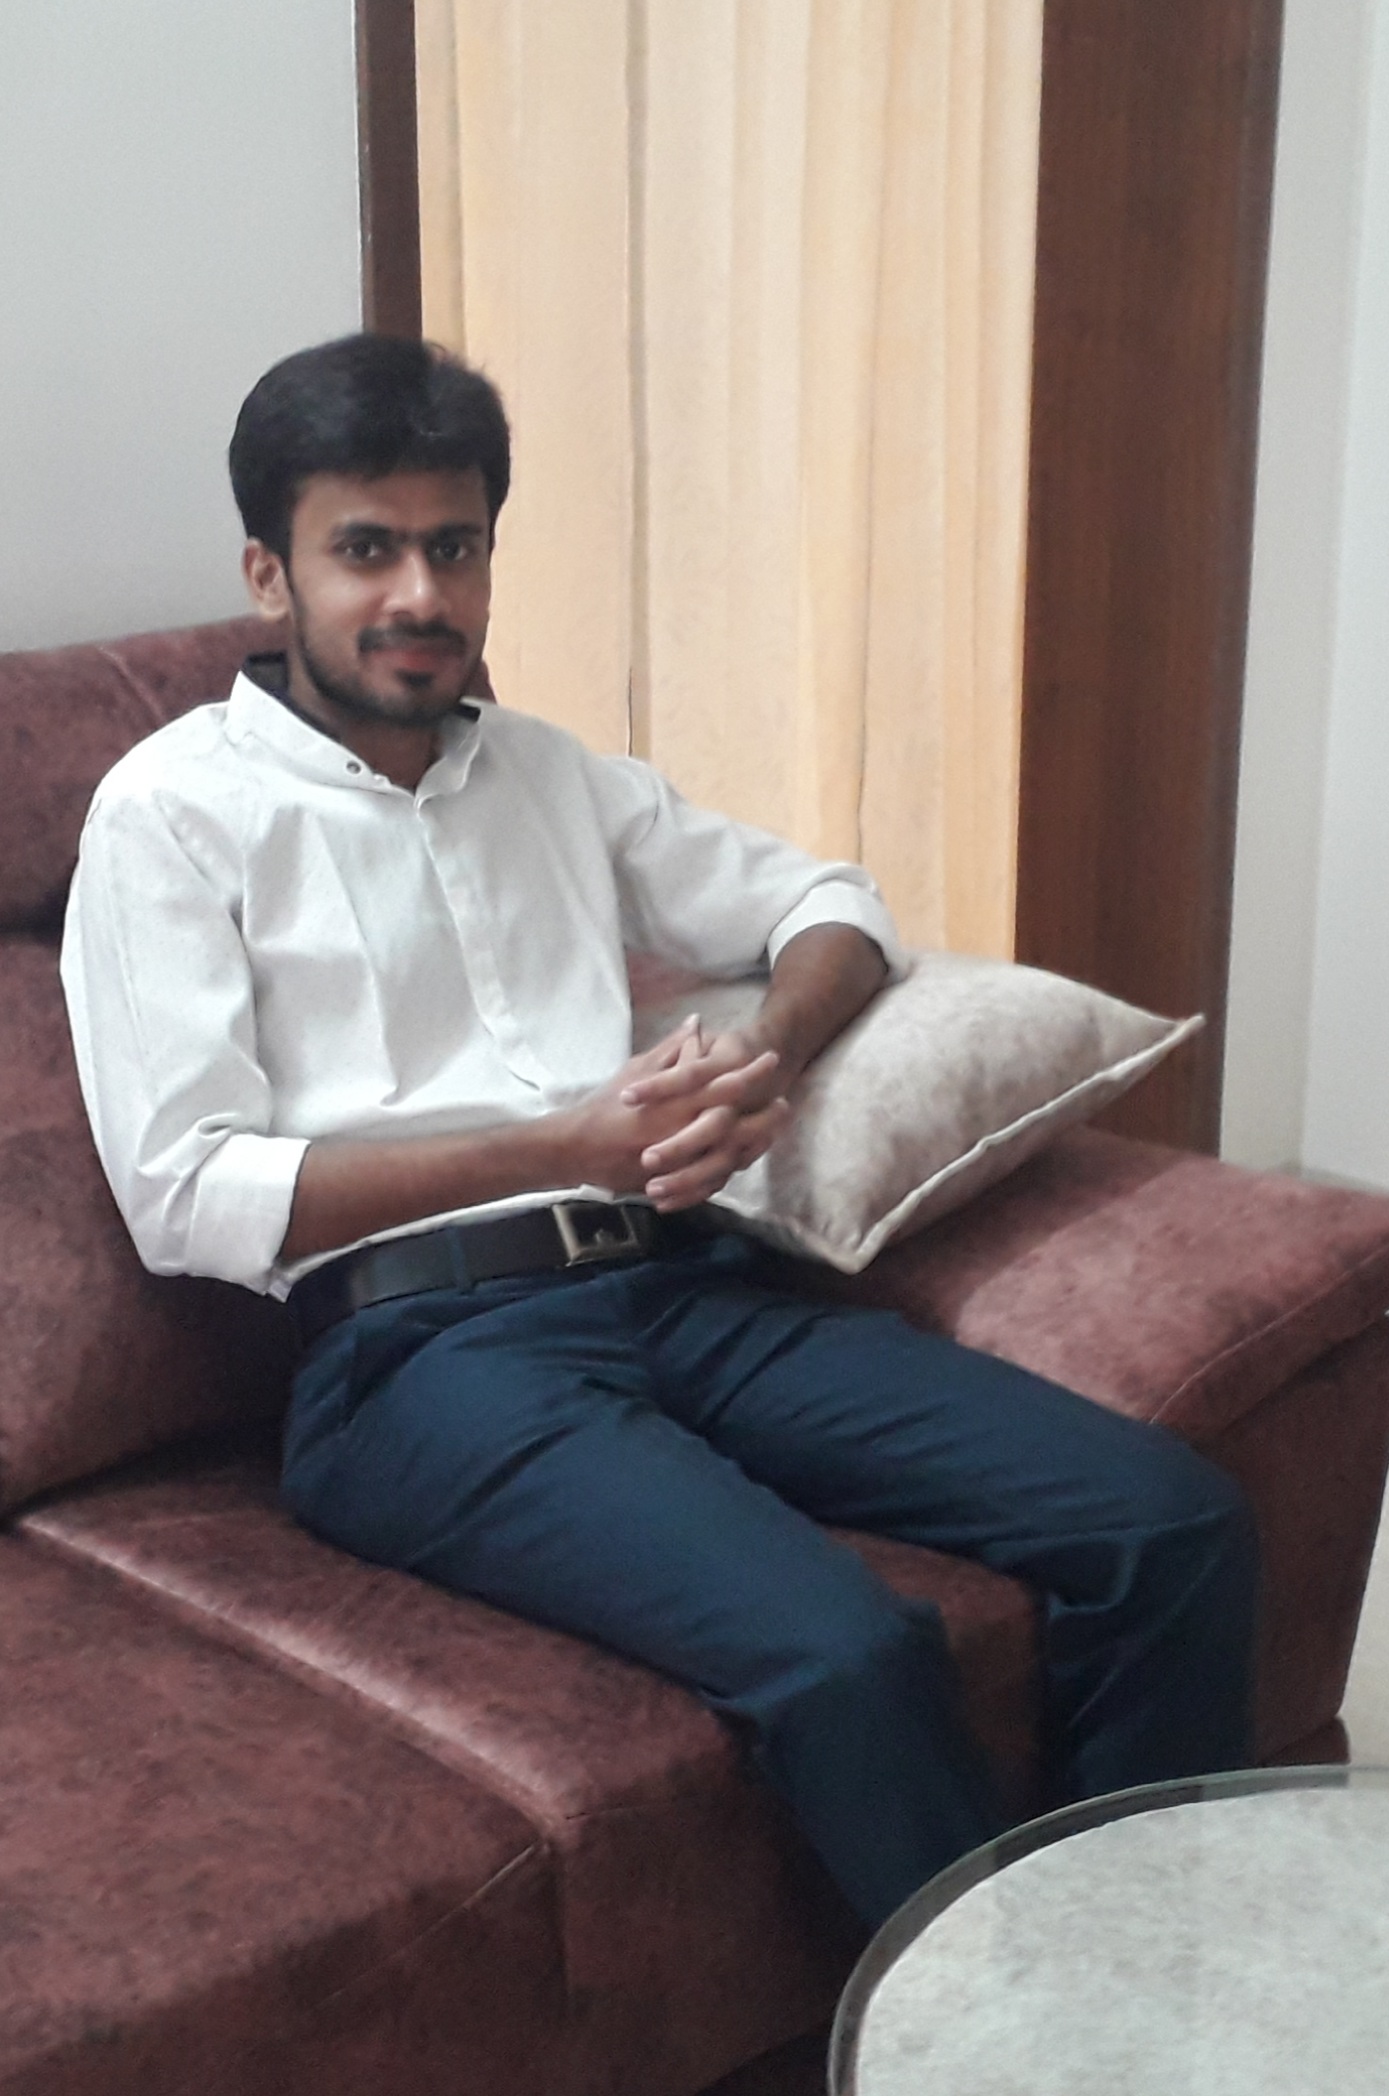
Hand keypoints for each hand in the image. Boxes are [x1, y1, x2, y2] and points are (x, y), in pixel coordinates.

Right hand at [560, 1018, 789, 1210]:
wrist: (577, 1149)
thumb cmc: (606, 1105)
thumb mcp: (637, 1070)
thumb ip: (672, 1049)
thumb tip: (697, 1023)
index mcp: (673, 1102)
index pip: (721, 1084)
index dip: (750, 1072)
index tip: (771, 1059)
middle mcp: (680, 1132)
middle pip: (735, 1123)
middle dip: (763, 1113)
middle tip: (785, 1101)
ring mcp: (679, 1161)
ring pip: (728, 1155)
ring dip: (755, 1140)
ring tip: (773, 1128)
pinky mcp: (674, 1181)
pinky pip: (711, 1180)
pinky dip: (731, 1168)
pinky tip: (746, 1156)